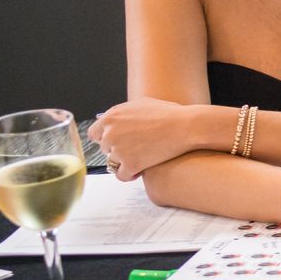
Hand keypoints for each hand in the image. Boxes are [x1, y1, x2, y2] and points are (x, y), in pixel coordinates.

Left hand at [88, 98, 202, 179]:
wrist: (186, 126)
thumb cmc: (169, 113)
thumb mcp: (141, 104)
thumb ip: (122, 113)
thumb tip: (115, 120)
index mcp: (110, 117)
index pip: (94, 134)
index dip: (105, 138)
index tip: (116, 141)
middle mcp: (110, 133)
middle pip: (105, 149)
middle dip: (118, 149)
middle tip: (136, 149)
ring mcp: (119, 150)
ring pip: (113, 163)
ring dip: (125, 162)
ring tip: (143, 158)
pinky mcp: (130, 164)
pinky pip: (122, 176)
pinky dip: (130, 175)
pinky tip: (141, 170)